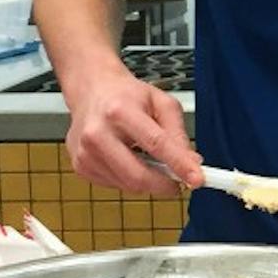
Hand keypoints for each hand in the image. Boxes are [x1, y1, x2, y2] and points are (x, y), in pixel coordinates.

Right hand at [66, 69, 201, 196]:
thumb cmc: (128, 96)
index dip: (179, 165)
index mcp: (120, 111)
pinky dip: (131, 179)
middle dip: (165, 185)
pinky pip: (115, 184)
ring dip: (149, 181)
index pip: (156, 144)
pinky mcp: (80, 166)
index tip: (197, 179)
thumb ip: (178, 133)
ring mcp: (85, 153)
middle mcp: (97, 133)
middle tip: (181, 182)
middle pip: (137, 174)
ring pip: (128, 184)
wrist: (92, 92)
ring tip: (153, 162)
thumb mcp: (162, 104)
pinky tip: (131, 160)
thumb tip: (192, 163)